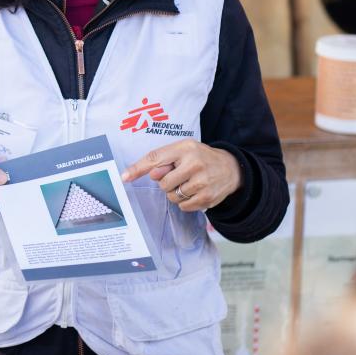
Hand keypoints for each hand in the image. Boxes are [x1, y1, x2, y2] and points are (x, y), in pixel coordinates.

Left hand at [120, 140, 240, 211]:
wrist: (230, 168)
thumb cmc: (200, 158)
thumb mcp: (183, 151)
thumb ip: (163, 160)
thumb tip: (150, 175)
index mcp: (185, 148)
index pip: (155, 158)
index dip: (138, 168)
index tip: (124, 177)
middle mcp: (194, 163)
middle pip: (163, 183)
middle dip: (167, 183)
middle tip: (180, 176)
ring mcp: (202, 182)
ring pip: (172, 196)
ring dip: (175, 193)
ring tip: (188, 183)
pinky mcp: (207, 198)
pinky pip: (183, 206)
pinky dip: (185, 202)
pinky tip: (195, 192)